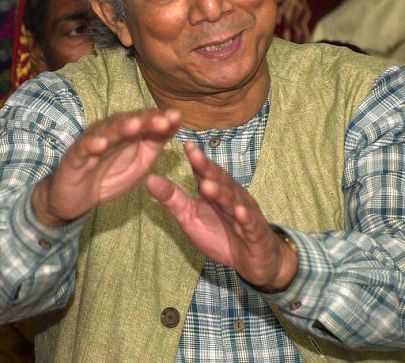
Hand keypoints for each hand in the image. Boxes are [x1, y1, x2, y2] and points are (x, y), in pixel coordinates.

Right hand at [32, 109, 180, 226]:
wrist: (77, 199)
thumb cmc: (109, 176)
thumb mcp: (139, 163)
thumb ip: (154, 144)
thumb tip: (174, 124)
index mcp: (127, 134)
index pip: (145, 122)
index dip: (160, 119)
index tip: (178, 117)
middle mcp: (109, 133)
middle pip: (128, 123)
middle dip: (146, 121)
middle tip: (163, 121)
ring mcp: (91, 143)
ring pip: (107, 132)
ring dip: (121, 128)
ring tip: (135, 126)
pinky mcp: (74, 157)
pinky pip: (83, 149)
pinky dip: (91, 145)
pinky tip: (100, 144)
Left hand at [145, 141, 297, 290]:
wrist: (252, 260)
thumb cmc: (220, 234)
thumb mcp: (190, 216)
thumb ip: (172, 198)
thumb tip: (149, 178)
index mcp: (215, 190)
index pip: (204, 172)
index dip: (196, 159)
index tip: (185, 144)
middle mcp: (232, 196)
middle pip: (219, 181)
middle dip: (207, 169)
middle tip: (195, 156)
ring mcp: (245, 213)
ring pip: (232, 200)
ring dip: (221, 193)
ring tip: (208, 186)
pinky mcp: (255, 232)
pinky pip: (249, 224)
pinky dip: (245, 218)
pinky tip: (239, 212)